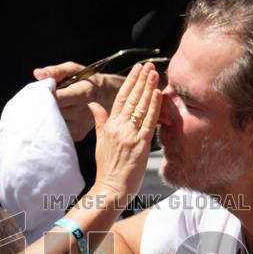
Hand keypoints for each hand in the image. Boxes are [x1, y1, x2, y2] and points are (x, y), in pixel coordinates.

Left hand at [34, 63, 122, 141]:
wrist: (106, 97)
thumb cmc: (86, 80)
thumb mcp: (74, 69)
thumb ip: (56, 71)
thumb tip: (37, 74)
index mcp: (83, 93)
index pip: (57, 98)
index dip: (44, 95)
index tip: (38, 93)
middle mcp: (83, 111)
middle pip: (53, 112)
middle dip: (44, 106)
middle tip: (40, 100)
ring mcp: (81, 125)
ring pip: (54, 122)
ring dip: (49, 115)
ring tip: (51, 106)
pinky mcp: (78, 134)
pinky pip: (59, 130)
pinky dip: (55, 123)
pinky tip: (58, 115)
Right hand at [87, 63, 161, 202]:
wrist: (110, 188)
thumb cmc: (107, 168)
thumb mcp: (100, 141)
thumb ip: (100, 121)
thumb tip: (94, 105)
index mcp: (110, 125)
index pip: (121, 98)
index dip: (130, 82)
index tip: (138, 69)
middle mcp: (119, 127)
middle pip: (131, 98)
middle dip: (141, 79)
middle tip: (149, 65)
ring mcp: (129, 135)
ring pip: (140, 106)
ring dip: (148, 87)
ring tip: (154, 73)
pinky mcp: (140, 144)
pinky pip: (148, 121)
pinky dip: (153, 106)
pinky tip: (158, 94)